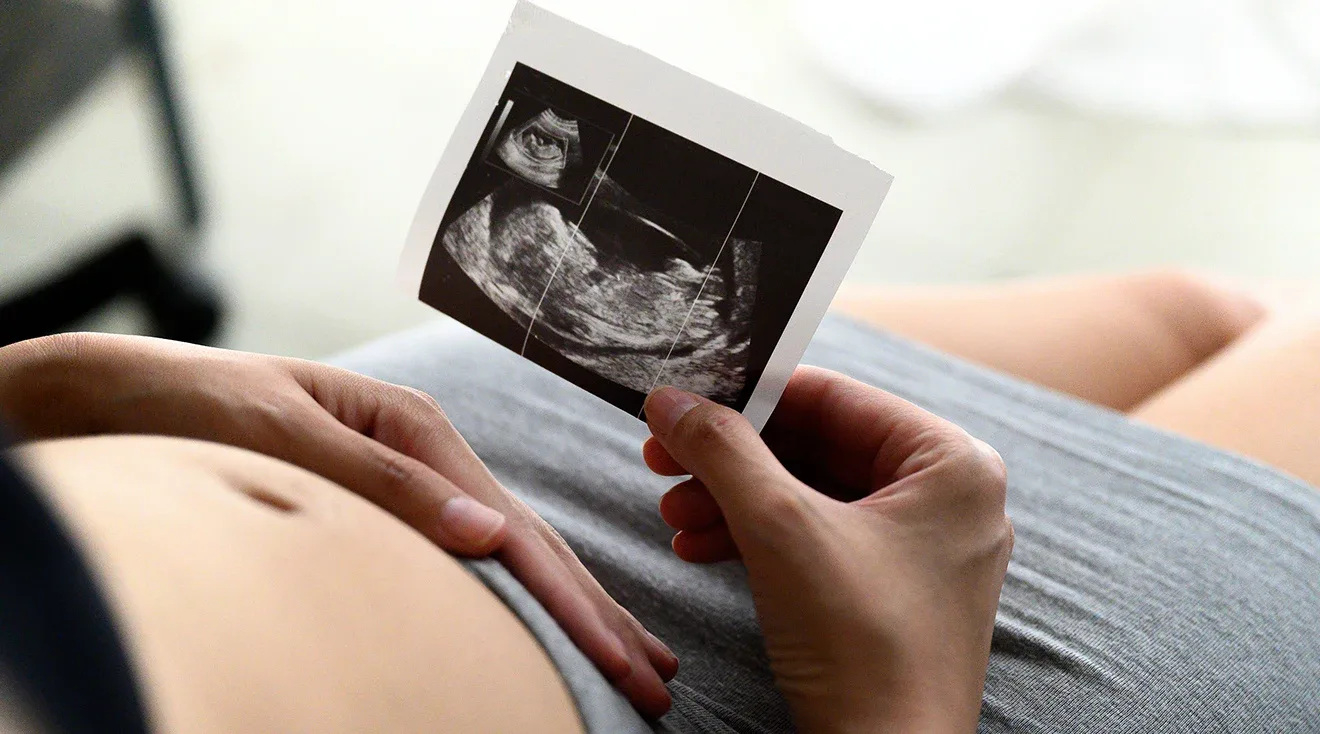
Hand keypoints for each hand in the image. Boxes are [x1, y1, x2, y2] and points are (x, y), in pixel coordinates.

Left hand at [0, 333, 675, 715]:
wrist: (125, 390)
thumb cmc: (197, 407)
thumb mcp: (286, 438)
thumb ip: (388, 486)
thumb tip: (488, 536)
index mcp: (418, 430)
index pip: (518, 534)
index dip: (578, 606)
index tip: (629, 663)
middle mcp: (430, 450)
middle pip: (535, 544)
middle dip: (600, 616)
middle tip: (660, 680)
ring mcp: (418, 473)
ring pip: (518, 549)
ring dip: (579, 606)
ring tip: (635, 654)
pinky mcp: (397, 496)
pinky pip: (481, 552)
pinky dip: (529, 591)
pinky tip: (552, 613)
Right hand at [641, 367, 1012, 732]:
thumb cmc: (864, 647)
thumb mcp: (780, 528)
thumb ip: (724, 451)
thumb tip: (673, 401)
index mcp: (952, 464)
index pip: (837, 397)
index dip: (752, 395)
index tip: (690, 399)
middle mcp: (949, 499)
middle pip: (819, 446)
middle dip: (733, 459)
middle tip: (666, 457)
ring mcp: (924, 550)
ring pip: (812, 496)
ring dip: (735, 501)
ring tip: (675, 514)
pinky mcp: (894, 594)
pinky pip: (820, 540)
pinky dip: (759, 540)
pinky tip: (700, 549)